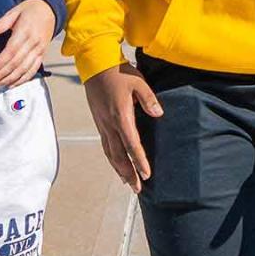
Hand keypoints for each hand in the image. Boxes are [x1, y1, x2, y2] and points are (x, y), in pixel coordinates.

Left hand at [0, 0, 57, 87]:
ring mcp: (39, 50)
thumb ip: (0, 23)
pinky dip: (22, 79)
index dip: (0, 63)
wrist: (51, 9)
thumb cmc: (31, 10)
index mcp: (25, 31)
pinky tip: (12, 84)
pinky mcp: (42, 54)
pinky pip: (33, 70)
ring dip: (9, 79)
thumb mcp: (14, 12)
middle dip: (1, 75)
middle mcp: (34, 42)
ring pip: (24, 69)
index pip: (11, 51)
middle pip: (16, 63)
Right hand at [84, 63, 162, 192]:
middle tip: (138, 189)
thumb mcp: (138, 82)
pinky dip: (112, 159)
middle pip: (119, 155)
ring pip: (110, 153)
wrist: (96, 66)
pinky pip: (105, 146)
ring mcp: (103, 124)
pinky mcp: (100, 123)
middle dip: (129, 173)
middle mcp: (110, 124)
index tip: (147, 174)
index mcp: (121, 116)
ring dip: (119, 170)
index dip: (140, 161)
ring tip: (128, 183)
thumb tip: (159, 114)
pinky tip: (117, 165)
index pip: (132, 144)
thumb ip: (149, 99)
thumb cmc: (120, 73)